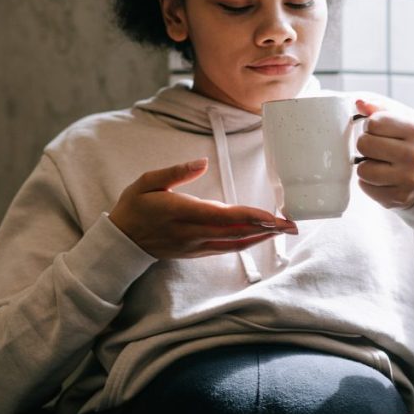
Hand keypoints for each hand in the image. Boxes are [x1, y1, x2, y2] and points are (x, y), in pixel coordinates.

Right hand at [108, 158, 297, 258]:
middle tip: (292, 224)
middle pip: (237, 232)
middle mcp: (193, 232)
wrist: (122, 241)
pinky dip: (247, 242)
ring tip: (283, 230)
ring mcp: (196, 245)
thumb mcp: (147, 182)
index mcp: (183, 213)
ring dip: (261, 237)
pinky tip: (260, 236)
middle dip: (266, 229)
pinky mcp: (197, 251)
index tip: (272, 216)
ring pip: (235, 243)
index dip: (250, 216)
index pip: (224, 216)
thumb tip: (201, 161)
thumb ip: (175, 172)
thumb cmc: (135, 207)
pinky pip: (227, 248)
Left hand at [354, 98, 413, 209]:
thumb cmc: (409, 143)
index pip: (373, 122)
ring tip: (380, 164)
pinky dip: (369, 182)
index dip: (370, 126)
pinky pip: (365, 186)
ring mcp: (408, 180)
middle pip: (364, 144)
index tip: (379, 131)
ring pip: (362, 169)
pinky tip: (383, 178)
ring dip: (366, 165)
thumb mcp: (402, 119)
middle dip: (366, 145)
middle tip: (378, 149)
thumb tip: (359, 103)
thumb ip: (379, 108)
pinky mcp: (398, 198)